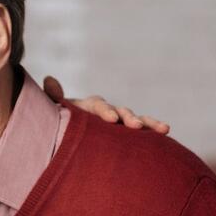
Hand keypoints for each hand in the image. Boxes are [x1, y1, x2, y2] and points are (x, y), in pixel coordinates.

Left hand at [43, 75, 170, 133]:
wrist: (69, 135)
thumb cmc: (60, 124)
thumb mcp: (54, 111)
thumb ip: (54, 98)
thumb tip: (49, 79)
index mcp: (90, 106)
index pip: (99, 106)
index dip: (106, 111)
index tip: (112, 119)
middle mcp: (108, 112)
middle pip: (122, 112)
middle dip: (130, 118)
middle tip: (136, 126)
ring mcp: (119, 124)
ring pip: (136, 121)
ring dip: (149, 123)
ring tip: (164, 128)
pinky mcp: (126, 136)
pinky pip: (141, 135)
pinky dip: (152, 133)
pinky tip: (166, 134)